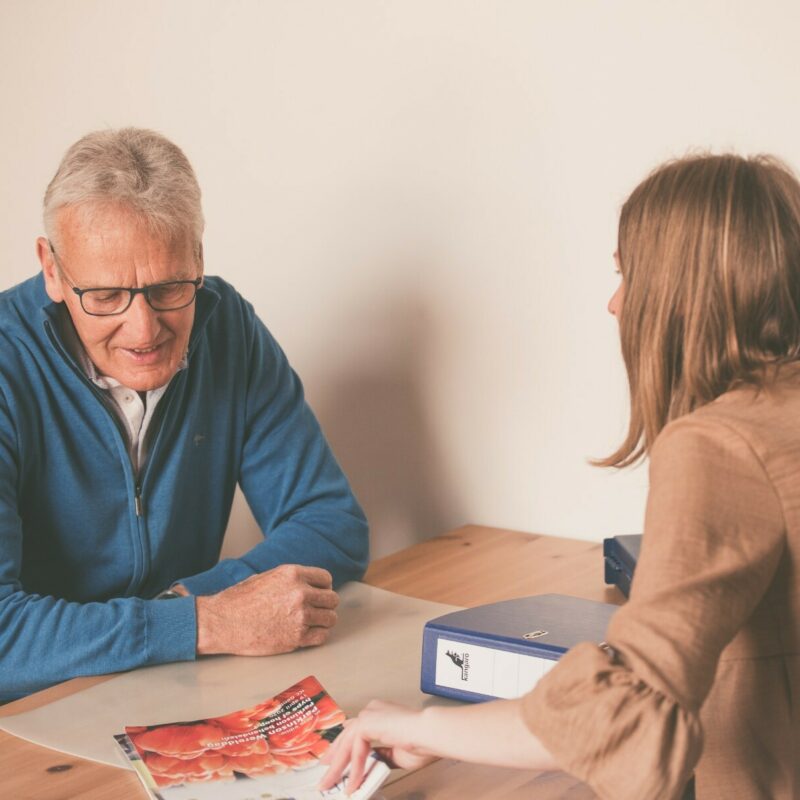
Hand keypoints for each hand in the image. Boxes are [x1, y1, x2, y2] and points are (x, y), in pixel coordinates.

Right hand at [195, 565, 337, 655]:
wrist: (222, 622)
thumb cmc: (239, 600)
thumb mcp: (267, 577)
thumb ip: (291, 580)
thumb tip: (308, 584)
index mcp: (293, 574)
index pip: (326, 579)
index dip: (323, 587)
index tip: (318, 594)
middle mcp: (300, 593)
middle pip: (332, 599)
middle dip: (326, 605)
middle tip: (317, 610)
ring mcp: (300, 616)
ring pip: (330, 618)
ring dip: (324, 621)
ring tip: (313, 623)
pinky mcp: (296, 638)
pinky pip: (322, 636)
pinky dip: (318, 635)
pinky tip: (309, 634)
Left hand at [319, 700, 437, 792]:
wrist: (430, 733)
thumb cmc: (423, 743)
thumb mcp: (396, 753)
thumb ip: (381, 755)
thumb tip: (370, 764)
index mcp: (380, 714)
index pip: (356, 729)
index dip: (344, 744)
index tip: (334, 757)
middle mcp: (372, 710)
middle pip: (346, 735)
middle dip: (334, 756)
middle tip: (324, 772)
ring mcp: (369, 714)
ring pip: (346, 743)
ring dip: (337, 766)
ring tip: (329, 783)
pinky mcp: (367, 722)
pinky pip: (355, 749)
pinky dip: (353, 767)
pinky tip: (353, 782)